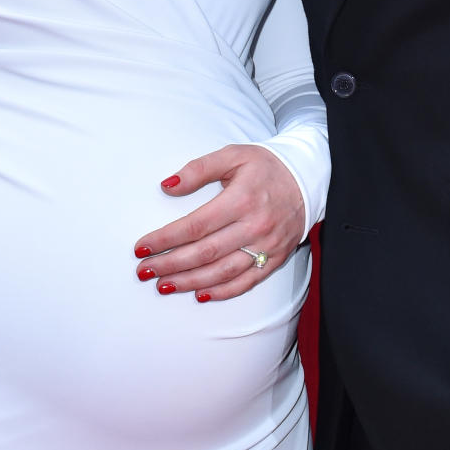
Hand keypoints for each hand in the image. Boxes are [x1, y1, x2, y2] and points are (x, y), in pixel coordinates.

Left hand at [133, 145, 305, 300]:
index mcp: (242, 199)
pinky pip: (247, 281)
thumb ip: (198, 169)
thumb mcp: (233, 155)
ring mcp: (267, 245)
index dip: (166, 239)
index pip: (195, 225)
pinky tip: (200, 294)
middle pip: (205, 252)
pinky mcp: (276, 258)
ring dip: (190, 281)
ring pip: (223, 272)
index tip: (142, 247)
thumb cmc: (266, 166)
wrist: (307, 178)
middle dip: (171, 264)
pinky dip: (223, 291)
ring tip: (164, 285)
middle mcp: (255, 226)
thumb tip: (167, 186)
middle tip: (144, 270)